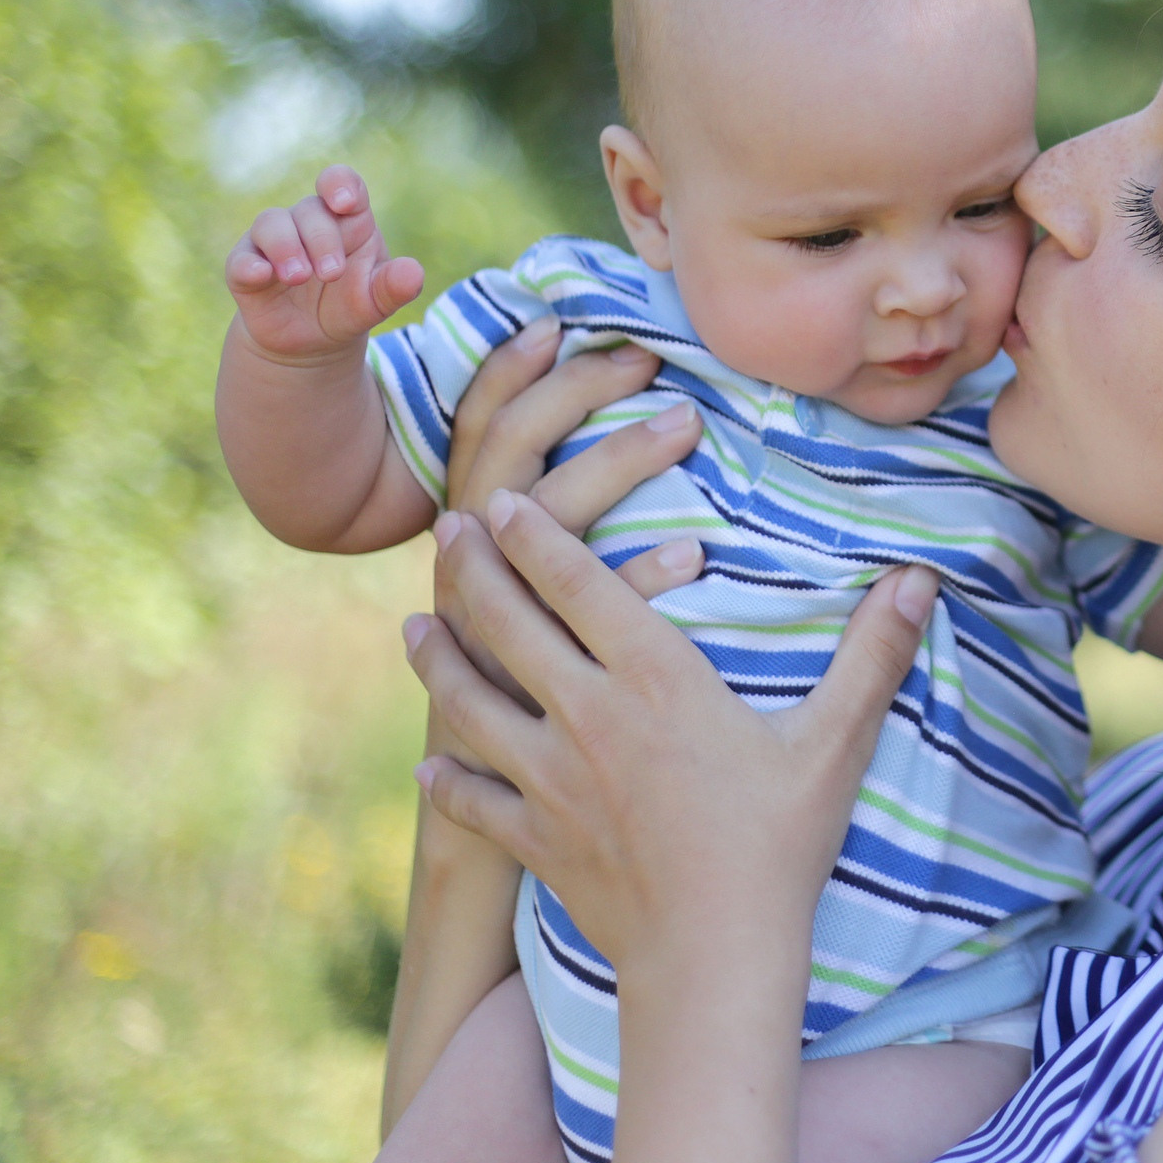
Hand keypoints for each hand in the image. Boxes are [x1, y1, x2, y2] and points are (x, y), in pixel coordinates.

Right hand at [225, 164, 424, 363]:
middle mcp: (307, 223)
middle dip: (322, 240)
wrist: (313, 342)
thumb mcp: (377, 300)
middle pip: (310, 210)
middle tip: (333, 274)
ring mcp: (273, 242)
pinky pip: (240, 259)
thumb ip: (395, 286)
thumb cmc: (350, 306)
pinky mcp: (245, 268)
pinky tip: (261, 275)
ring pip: (271, 223)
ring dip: (286, 247)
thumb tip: (414, 272)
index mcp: (347, 220)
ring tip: (300, 277)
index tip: (345, 202)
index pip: (341, 183)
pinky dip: (249, 265)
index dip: (340, 184)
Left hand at [409, 499, 933, 964]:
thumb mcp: (835, 743)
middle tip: (447, 528)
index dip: (534, 536)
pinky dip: (445, 780)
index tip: (502, 500)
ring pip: (470, 704)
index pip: (578, 585)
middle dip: (473, 570)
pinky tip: (428, 765)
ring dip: (437, 660)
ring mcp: (548, 781)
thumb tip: (920, 578)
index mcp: (654, 680)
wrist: (713, 955)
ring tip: (415, 625)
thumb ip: (874, 655)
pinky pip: (471, 801)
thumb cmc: (779, 845)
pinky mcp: (534, 839)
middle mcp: (587, 717)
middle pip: (509, 626)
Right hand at [434, 316, 704, 711]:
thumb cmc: (524, 719)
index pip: (480, 435)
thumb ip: (545, 550)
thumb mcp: (517, 628)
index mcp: (468, 548)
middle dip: (571, 396)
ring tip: (686, 426)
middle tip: (645, 355)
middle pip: (512, 459)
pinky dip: (634, 579)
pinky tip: (694, 552)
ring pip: (548, 527)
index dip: (509, 375)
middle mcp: (472, 579)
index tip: (559, 323)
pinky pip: (587, 626)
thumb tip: (575, 467)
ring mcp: (500, 631)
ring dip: (611, 466)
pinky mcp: (538, 684)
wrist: (498, 839)